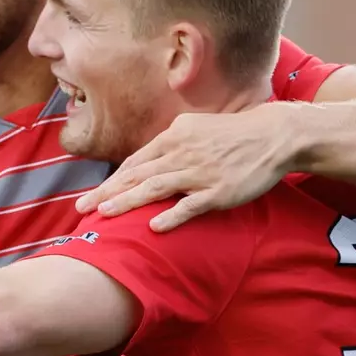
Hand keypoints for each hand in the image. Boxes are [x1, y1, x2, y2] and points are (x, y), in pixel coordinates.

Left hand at [75, 101, 313, 231]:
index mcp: (174, 136)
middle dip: (107, 193)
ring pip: (156, 187)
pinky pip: (190, 205)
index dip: (111, 180)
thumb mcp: (197, 129)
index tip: (91, 195)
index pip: (135, 162)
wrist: (274, 135)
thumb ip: (172, 145)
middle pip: (137, 174)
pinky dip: (170, 215)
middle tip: (82, 208)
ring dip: (127, 201)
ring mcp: (200, 172)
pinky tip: (153, 225)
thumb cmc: (235, 134)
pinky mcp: (218, 190)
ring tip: (105, 215)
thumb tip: (149, 163)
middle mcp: (182, 152)